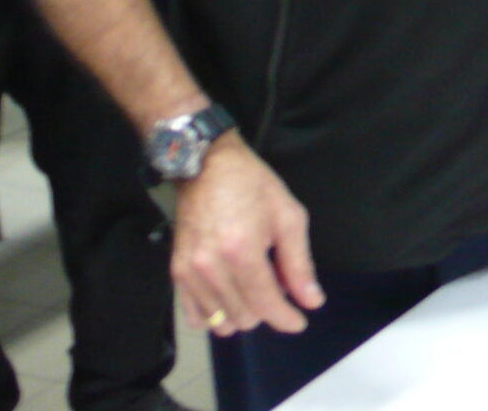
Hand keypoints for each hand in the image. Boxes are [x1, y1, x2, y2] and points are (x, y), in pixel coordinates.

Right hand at [171, 136, 324, 335]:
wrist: (206, 166)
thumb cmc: (253, 186)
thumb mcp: (288, 217)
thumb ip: (299, 264)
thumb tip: (312, 302)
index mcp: (242, 251)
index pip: (265, 303)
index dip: (286, 318)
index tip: (299, 322)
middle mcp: (210, 267)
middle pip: (244, 316)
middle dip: (267, 309)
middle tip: (277, 283)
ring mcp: (188, 272)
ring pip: (220, 321)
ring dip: (242, 313)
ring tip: (253, 286)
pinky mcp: (176, 272)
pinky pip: (194, 316)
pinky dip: (215, 315)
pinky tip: (229, 297)